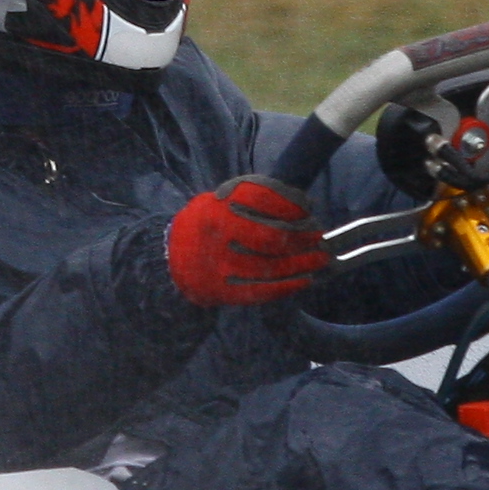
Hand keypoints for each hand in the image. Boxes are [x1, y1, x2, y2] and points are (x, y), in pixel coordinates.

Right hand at [166, 176, 329, 304]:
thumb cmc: (203, 226)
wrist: (169, 261)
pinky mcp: (224, 290)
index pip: (262, 201)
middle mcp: (218, 236)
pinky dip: (287, 286)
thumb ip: (249, 198)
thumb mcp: (216, 201)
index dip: (290, 204)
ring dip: (301, 263)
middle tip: (319, 237)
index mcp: (216, 208)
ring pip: (271, 266)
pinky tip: (304, 280)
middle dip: (302, 237)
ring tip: (320, 258)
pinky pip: (262, 290)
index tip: (308, 208)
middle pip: (272, 236)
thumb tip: (297, 203)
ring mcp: (220, 266)